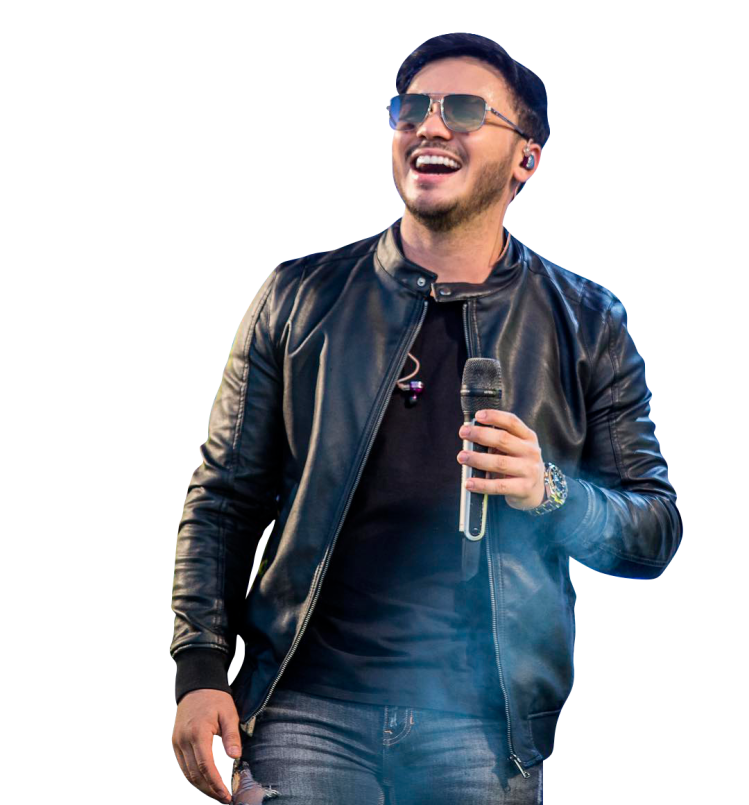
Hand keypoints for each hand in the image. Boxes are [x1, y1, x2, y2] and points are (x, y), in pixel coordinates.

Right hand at [172, 688, 240, 802]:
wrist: (197, 686)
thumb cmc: (216, 700)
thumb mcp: (229, 713)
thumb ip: (231, 735)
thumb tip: (235, 757)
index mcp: (198, 733)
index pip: (205, 766)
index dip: (215, 784)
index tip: (226, 795)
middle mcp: (183, 740)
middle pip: (194, 774)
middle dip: (209, 790)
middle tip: (224, 798)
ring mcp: (176, 742)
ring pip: (186, 773)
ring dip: (200, 786)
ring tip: (215, 793)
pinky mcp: (174, 743)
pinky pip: (181, 766)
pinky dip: (192, 777)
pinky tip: (204, 782)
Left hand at [458, 409, 545, 510]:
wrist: (537, 489)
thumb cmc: (519, 463)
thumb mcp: (516, 447)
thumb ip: (499, 440)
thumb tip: (472, 435)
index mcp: (528, 437)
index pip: (512, 422)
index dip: (494, 417)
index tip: (477, 416)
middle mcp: (531, 451)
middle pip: (503, 439)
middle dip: (480, 435)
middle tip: (463, 433)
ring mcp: (529, 470)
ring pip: (500, 463)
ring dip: (477, 459)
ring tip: (461, 457)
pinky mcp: (523, 488)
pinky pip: (499, 486)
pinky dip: (482, 484)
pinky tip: (469, 483)